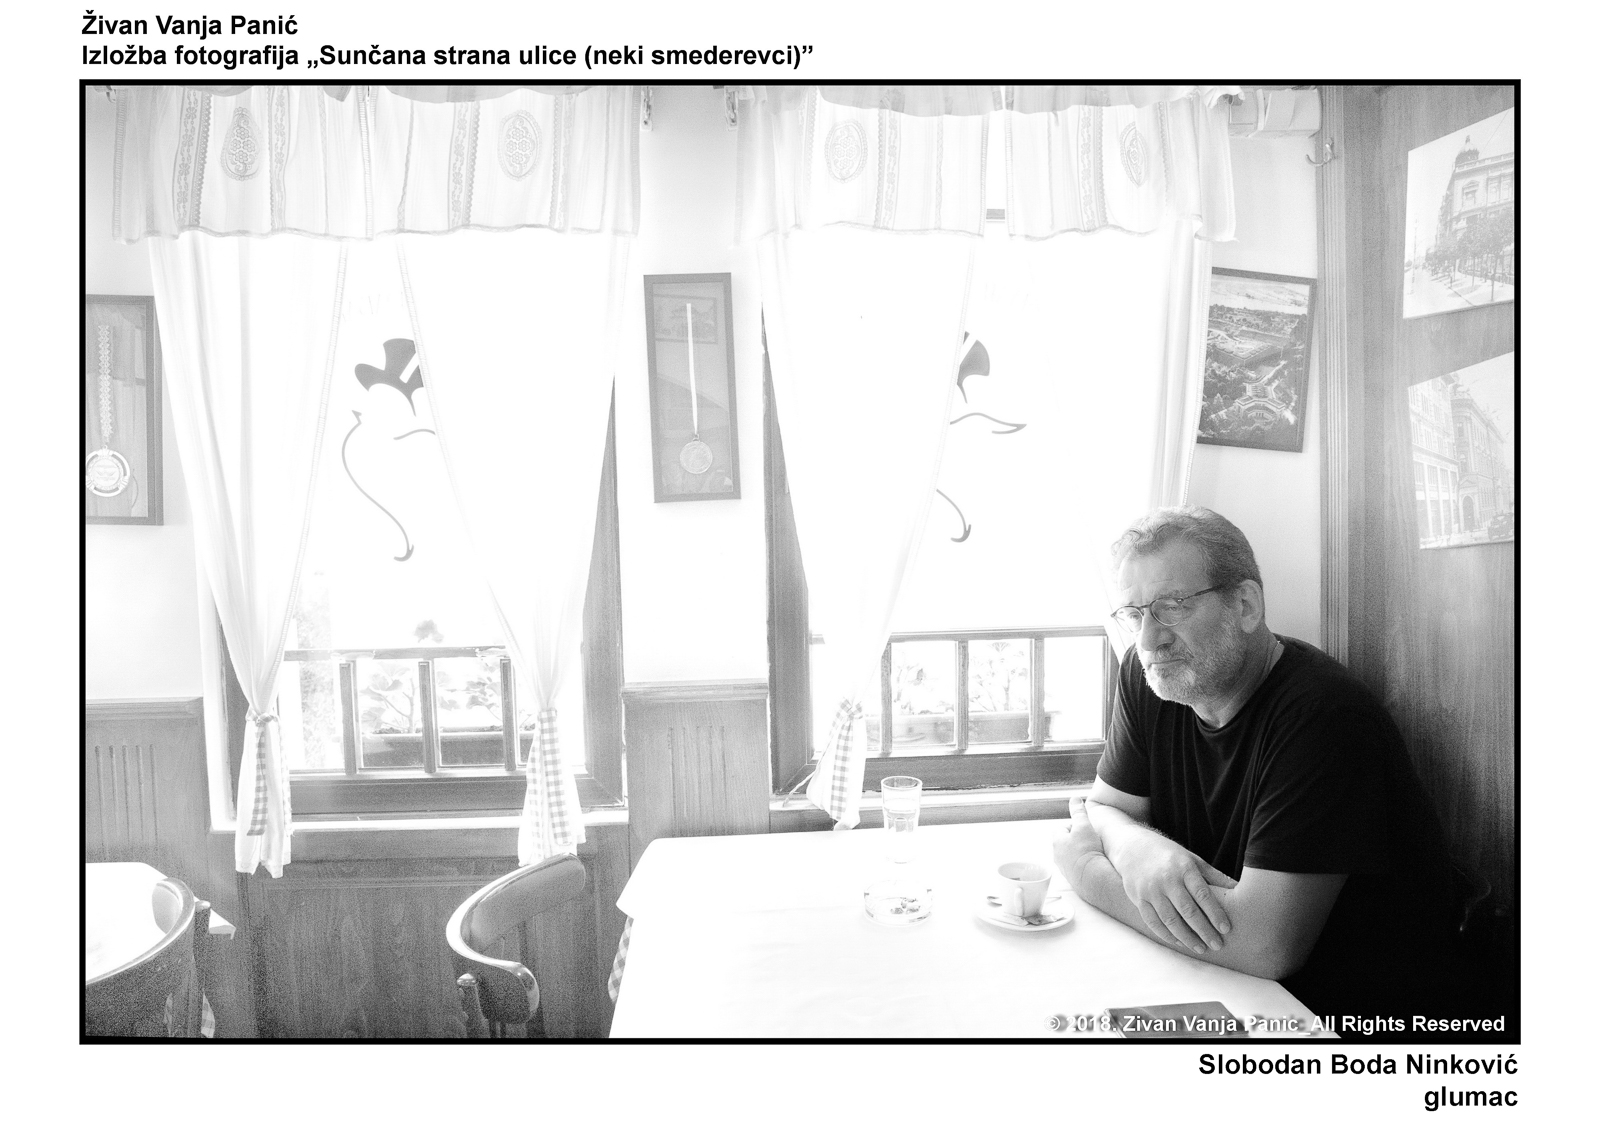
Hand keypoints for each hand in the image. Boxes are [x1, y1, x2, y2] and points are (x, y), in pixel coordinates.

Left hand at [1052, 796, 1105, 889]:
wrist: (1093, 879)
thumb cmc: (1087, 851)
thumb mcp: (1084, 826)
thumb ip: (1079, 812)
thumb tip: (1075, 799)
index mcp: (1057, 842)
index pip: (1062, 828)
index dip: (1074, 825)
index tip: (1085, 827)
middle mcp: (1058, 857)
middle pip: (1067, 843)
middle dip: (1078, 840)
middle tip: (1091, 839)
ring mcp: (1066, 870)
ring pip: (1072, 857)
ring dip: (1082, 853)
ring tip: (1095, 852)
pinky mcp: (1075, 880)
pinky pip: (1079, 869)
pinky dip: (1086, 865)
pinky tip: (1096, 865)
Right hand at [1108, 828, 1236, 954]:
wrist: (1132, 847)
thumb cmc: (1168, 855)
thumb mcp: (1192, 859)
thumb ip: (1213, 876)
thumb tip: (1239, 890)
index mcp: (1183, 868)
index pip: (1202, 894)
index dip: (1215, 913)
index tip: (1226, 929)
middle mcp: (1166, 879)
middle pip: (1187, 911)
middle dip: (1204, 930)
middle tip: (1217, 945)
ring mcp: (1150, 890)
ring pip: (1170, 920)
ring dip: (1187, 937)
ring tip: (1200, 948)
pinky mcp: (1138, 899)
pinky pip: (1153, 922)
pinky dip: (1167, 935)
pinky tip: (1180, 942)